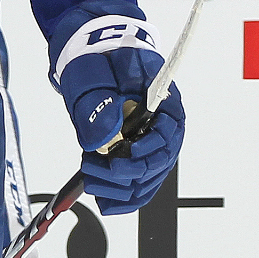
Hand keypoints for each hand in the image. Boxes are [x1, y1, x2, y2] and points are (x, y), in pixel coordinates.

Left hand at [48, 0, 183, 214]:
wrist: (93, 55)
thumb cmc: (99, 58)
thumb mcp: (96, 75)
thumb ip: (99, 107)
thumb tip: (101, 140)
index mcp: (164, 101)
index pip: (166, 136)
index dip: (144, 153)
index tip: (118, 159)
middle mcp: (163, 125)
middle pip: (157, 164)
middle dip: (126, 174)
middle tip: (95, 171)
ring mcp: (151, 141)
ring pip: (147, 179)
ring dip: (120, 189)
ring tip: (92, 181)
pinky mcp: (136, 152)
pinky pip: (139, 183)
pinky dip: (124, 196)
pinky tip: (106, 202)